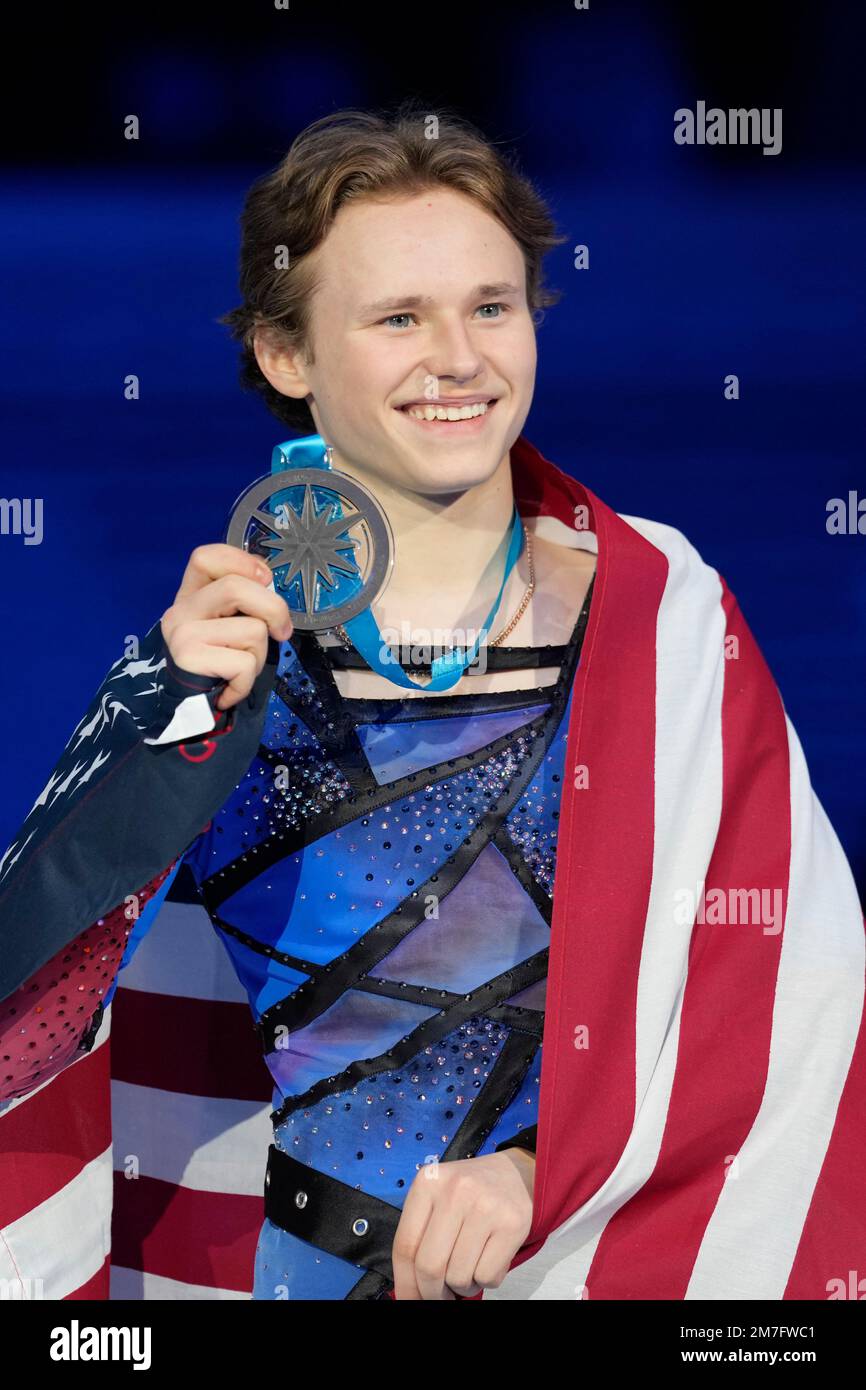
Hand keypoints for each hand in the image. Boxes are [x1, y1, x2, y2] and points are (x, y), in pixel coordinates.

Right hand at [160, 544, 292, 711]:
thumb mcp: (227, 628)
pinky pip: (244, 663)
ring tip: (241, 668)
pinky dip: (247, 681)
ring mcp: (182, 633)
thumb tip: (270, 585)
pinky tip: (231, 688)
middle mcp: (180, 610)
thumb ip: (243, 603)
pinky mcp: (189, 659)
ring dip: (260, 655)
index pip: (206, 557)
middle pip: (236, 587)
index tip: (265, 579)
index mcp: (191, 596)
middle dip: (273, 609)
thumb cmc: (216, 667)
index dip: (240, 560)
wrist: (187, 713)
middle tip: (282, 632)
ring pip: (251, 629)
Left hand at [390, 1148, 535, 1299]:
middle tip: (440, 1295)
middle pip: (429, 1266)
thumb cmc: (473, 1192)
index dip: (406, 1283)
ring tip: (468, 1268)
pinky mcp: (511, 1224)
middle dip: (432, 1292)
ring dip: (462, 1287)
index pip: (405, 1246)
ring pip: (459, 1277)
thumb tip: (408, 1289)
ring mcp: (485, 1206)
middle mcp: (455, 1191)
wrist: (517, 1173)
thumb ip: (420, 1236)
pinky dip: (484, 1281)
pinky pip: (487, 1277)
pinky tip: (486, 1261)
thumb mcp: (438, 1198)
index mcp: (429, 1182)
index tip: (410, 1299)